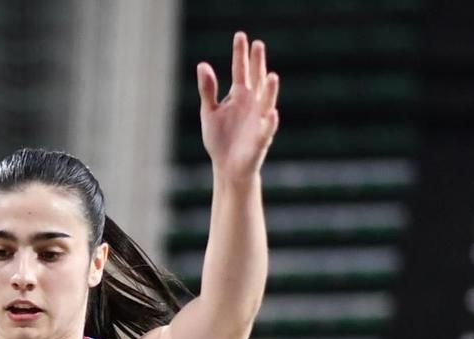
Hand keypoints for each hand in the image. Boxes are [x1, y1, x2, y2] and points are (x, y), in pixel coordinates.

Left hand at [197, 33, 280, 187]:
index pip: (240, 70)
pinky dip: (270, 123)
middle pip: (256, 80)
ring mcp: (258, 121)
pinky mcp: (261, 140)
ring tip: (271, 76)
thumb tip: (202, 65)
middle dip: (258, 64)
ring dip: (269, 91)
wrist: (227, 168)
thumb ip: (207, 90)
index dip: (240, 54)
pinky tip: (272, 113)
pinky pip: (267, 130)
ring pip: (266, 102)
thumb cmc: (220, 139)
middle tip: (258, 44)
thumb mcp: (209, 112)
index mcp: (239, 95)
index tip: (240, 36)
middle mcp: (252, 104)